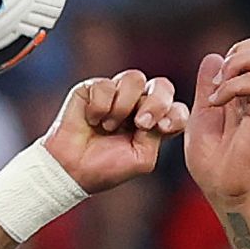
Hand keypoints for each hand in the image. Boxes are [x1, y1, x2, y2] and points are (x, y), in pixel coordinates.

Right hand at [39, 70, 185, 195]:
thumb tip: (159, 114)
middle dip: (156, 103)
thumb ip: (158, 135)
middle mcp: (138, 105)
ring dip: (123, 106)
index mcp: (154, 123)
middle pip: (162, 86)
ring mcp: (117, 94)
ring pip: (135, 79)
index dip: (175, 114)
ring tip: (108, 126)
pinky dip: (100, 107)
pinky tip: (91, 120)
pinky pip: (106, 85)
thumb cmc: (106, 168)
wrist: (72, 169)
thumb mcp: (143, 158)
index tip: (163, 128)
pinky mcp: (94, 87)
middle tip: (141, 123)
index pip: (177, 109)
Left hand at [184, 34, 249, 207]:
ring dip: (234, 65)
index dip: (236, 50)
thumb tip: (214, 56)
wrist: (223, 189)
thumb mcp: (202, 114)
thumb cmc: (213, 160)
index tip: (215, 79)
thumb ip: (208, 86)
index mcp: (249, 91)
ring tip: (218, 90)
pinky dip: (229, 87)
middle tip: (218, 79)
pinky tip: (216, 104)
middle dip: (238, 50)